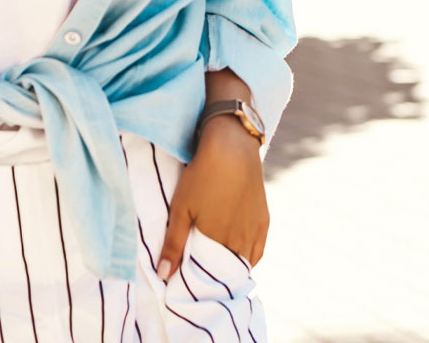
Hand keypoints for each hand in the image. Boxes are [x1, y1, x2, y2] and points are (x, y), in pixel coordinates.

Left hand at [156, 115, 267, 281]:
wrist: (232, 149)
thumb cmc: (201, 177)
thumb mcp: (180, 208)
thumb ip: (173, 244)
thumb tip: (164, 275)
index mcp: (219, 242)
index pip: (209, 275)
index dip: (199, 278)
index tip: (188, 279)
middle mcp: (241, 242)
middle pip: (228, 271)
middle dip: (215, 274)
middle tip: (200, 271)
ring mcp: (255, 233)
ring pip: (244, 263)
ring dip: (232, 267)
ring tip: (216, 265)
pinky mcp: (264, 221)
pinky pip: (257, 251)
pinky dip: (247, 258)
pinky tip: (237, 255)